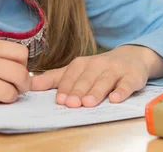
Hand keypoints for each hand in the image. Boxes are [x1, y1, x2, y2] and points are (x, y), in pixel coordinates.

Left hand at [31, 46, 153, 107]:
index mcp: (83, 63)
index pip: (72, 75)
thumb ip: (54, 78)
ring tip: (89, 103)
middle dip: (79, 91)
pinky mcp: (133, 76)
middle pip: (87, 78)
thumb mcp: (77, 70)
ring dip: (97, 91)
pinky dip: (122, 90)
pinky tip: (115, 99)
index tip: (60, 100)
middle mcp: (99, 64)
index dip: (66, 87)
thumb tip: (30, 84)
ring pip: (105, 80)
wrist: (132, 57)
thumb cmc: (99, 69)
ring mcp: (116, 69)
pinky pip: (127, 83)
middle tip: (72, 104)